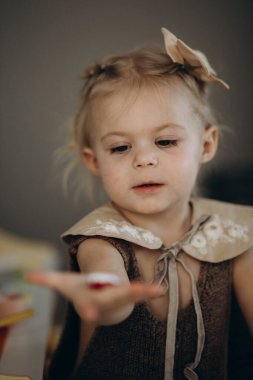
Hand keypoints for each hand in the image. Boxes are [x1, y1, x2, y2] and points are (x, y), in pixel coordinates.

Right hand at [26, 271, 165, 322]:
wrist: (99, 303)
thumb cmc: (81, 292)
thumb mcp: (65, 284)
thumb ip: (49, 280)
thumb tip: (29, 276)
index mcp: (90, 300)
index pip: (89, 306)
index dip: (89, 310)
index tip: (89, 314)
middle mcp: (106, 301)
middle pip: (113, 300)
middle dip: (119, 300)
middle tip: (130, 297)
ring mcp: (120, 298)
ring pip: (131, 296)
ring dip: (141, 294)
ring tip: (154, 290)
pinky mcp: (130, 294)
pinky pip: (140, 293)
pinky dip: (149, 292)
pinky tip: (160, 290)